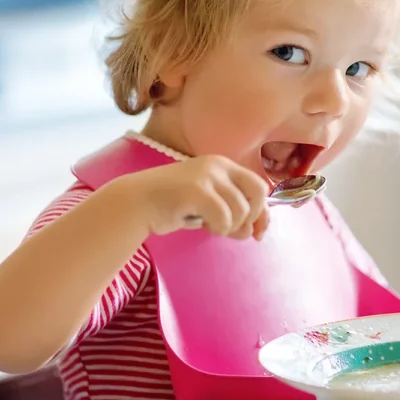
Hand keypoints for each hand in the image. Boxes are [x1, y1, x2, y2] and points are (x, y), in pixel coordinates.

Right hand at [123, 155, 269, 239]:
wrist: (137, 202)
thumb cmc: (173, 206)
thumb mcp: (209, 206)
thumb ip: (233, 213)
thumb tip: (255, 231)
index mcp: (224, 165)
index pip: (259, 186)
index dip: (263, 212)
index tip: (258, 233)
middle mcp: (219, 165)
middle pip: (258, 193)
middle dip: (251, 216)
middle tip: (232, 229)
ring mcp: (208, 175)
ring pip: (241, 210)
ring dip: (228, 227)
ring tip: (209, 226)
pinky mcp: (197, 190)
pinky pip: (224, 218)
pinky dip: (218, 228)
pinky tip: (202, 226)